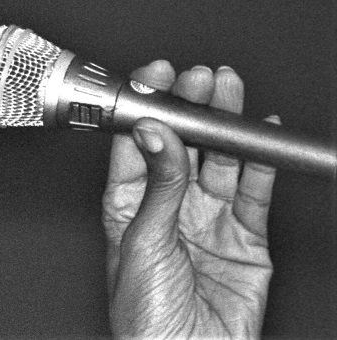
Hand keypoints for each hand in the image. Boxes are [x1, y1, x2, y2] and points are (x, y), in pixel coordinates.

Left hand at [103, 62, 276, 338]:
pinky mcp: (244, 239)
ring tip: (228, 90)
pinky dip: (262, 164)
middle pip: (182, 145)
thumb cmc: (144, 319)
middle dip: (191, 108)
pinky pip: (255, 193)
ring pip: (219, 161)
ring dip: (225, 126)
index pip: (137, 143)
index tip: (156, 75)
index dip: (147, 106)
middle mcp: (167, 207)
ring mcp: (206, 220)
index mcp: (127, 204)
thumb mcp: (144, 242)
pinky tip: (262, 135)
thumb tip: (155, 133)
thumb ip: (157, 185)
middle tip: (199, 77)